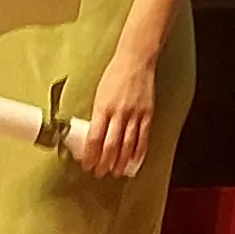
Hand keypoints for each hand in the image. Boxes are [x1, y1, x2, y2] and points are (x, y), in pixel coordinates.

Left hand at [75, 43, 160, 178]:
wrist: (135, 61)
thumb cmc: (115, 75)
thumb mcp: (99, 94)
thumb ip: (98, 115)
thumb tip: (92, 135)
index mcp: (102, 107)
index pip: (94, 138)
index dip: (90, 155)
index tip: (87, 164)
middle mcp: (119, 113)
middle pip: (110, 145)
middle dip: (104, 162)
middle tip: (100, 173)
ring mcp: (134, 114)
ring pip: (127, 144)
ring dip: (121, 161)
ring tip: (116, 172)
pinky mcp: (147, 113)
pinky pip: (143, 137)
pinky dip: (138, 151)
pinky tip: (134, 160)